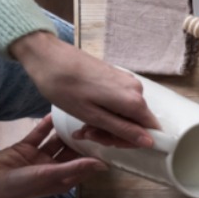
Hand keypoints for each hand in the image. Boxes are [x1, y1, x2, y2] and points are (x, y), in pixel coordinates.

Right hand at [0, 115, 108, 197]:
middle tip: (94, 124)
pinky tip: (55, 114)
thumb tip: (102, 165)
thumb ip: (75, 168)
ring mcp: (39, 157)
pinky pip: (39, 134)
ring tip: (77, 117)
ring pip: (56, 141)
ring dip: (65, 131)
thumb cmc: (19, 186)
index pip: (84, 167)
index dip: (95, 156)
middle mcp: (53, 169)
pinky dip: (46, 125)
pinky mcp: (25, 147)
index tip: (108, 141)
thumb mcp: (50, 176)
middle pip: (72, 152)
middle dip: (82, 141)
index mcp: (62, 180)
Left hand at [10, 30, 159, 147]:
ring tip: (82, 125)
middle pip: (137, 122)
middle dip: (114, 133)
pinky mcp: (117, 76)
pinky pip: (120, 101)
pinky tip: (86, 111)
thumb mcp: (92, 116)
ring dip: (107, 123)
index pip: (150, 131)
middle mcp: (137, 89)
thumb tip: (149, 142)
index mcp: (134, 101)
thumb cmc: (64, 87)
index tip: (106, 141)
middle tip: (86, 134)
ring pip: (126, 113)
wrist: (48, 56)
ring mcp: (127, 81)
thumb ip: (123, 129)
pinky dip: (106, 111)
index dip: (131, 142)